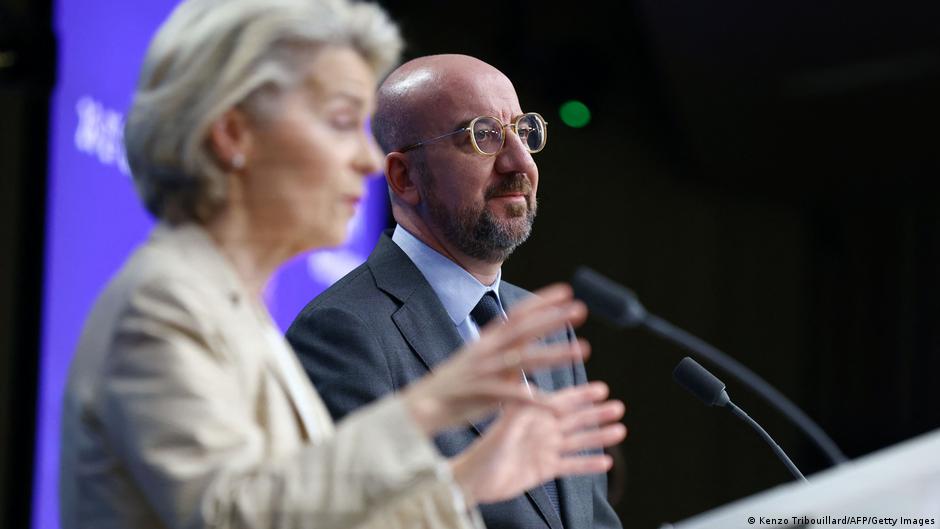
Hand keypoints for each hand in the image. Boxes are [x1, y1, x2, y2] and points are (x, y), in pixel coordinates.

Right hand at [402, 283, 588, 434]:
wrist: (419, 408)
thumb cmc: (454, 389)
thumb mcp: (479, 365)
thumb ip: (504, 359)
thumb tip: (527, 355)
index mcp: (486, 341)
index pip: (517, 315)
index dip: (542, 302)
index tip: (567, 291)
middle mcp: (485, 351)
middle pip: (523, 329)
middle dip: (553, 318)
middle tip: (581, 309)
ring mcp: (482, 371)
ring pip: (523, 358)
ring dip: (554, 354)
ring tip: (584, 350)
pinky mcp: (478, 395)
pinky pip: (510, 395)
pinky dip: (532, 399)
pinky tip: (554, 404)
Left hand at [450, 382, 626, 504]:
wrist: (474, 482)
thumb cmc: (483, 452)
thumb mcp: (502, 430)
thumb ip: (519, 413)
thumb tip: (533, 392)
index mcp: (532, 416)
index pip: (561, 402)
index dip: (582, 396)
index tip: (602, 389)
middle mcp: (541, 430)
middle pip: (575, 419)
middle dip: (596, 413)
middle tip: (619, 407)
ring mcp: (545, 450)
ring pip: (578, 441)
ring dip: (599, 436)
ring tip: (620, 430)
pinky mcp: (545, 470)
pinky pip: (571, 466)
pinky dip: (588, 464)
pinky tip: (606, 462)